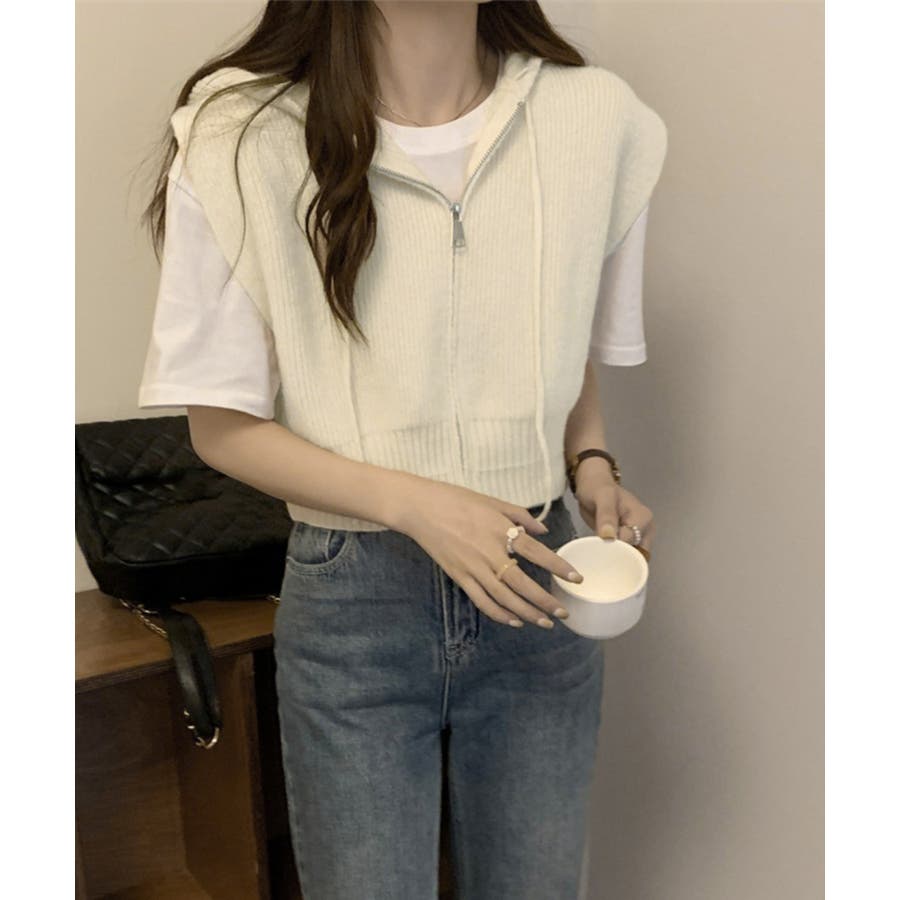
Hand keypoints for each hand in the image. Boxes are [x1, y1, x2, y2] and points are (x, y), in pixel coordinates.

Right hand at [395, 480, 584, 628]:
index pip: (536, 553)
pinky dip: (500, 614)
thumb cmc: (458, 499)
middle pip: (523, 584)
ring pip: (504, 599)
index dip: (558, 567)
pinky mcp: (460, 577)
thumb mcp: (493, 501)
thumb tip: (543, 531)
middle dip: (545, 601)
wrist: (421, 508)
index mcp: (500, 530)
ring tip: (545, 622)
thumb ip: (520, 516)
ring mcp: (473, 568)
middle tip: (564, 613)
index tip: (575, 579)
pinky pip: (483, 602)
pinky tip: (514, 620)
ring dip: (527, 613)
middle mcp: (489, 553)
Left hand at [574, 462, 654, 552]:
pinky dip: (614, 558)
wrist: (593, 485)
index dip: (615, 551)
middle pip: (634, 555)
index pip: (631, 545)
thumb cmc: (598, 488)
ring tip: (599, 559)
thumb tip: (609, 537)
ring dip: (617, 561)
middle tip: (599, 559)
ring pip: (631, 558)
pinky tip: (602, 557)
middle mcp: (645, 529)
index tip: (600, 552)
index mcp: (643, 519)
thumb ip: (606, 516)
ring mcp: (638, 536)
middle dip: (618, 559)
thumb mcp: (602, 497)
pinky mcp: (629, 541)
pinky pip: (625, 556)